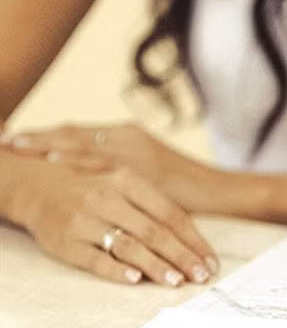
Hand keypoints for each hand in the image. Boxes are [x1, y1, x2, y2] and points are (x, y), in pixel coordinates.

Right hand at [8, 154, 217, 285]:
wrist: (36, 183)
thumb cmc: (93, 187)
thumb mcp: (124, 184)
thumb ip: (155, 207)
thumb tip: (194, 242)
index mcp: (128, 180)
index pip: (171, 214)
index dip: (194, 240)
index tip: (210, 261)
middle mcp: (107, 198)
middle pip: (154, 232)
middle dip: (182, 256)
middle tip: (200, 276)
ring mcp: (85, 219)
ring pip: (128, 246)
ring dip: (156, 266)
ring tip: (177, 281)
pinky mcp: (65, 241)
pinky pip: (94, 259)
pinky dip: (116, 270)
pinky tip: (135, 279)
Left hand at [9, 123, 213, 210]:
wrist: (224, 192)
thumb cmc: (192, 190)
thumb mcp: (153, 179)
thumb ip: (126, 178)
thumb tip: (102, 186)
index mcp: (130, 139)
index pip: (80, 135)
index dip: (48, 137)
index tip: (17, 139)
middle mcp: (129, 139)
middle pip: (74, 135)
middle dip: (38, 138)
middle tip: (5, 139)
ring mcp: (136, 151)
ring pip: (82, 143)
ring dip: (47, 144)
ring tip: (16, 144)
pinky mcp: (144, 166)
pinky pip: (103, 160)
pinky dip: (76, 157)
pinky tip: (55, 157)